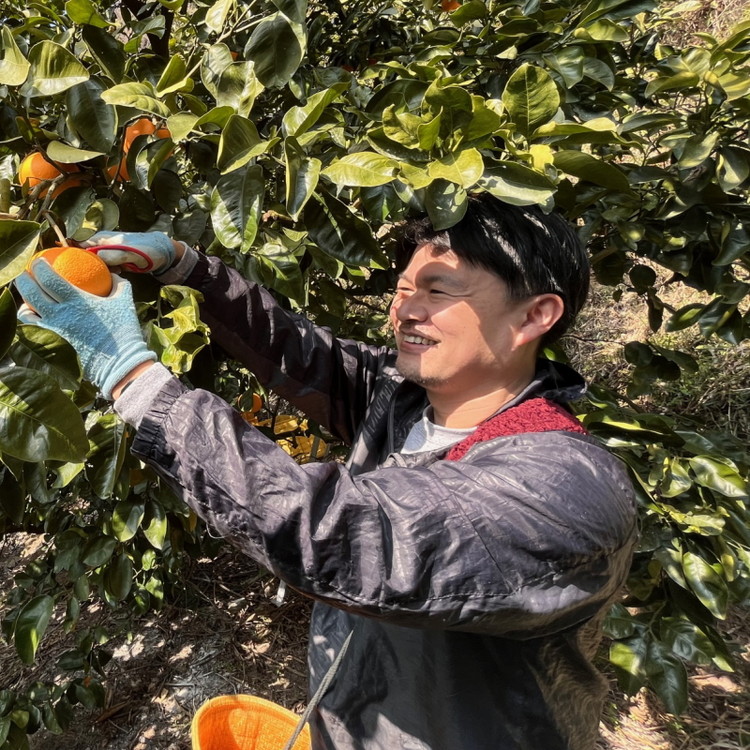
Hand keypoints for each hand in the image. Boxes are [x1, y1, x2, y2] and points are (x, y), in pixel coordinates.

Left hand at [15, 259, 156, 399]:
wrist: (120, 363)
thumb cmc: (124, 332)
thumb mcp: (125, 303)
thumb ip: (119, 285)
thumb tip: (112, 274)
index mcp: (77, 301)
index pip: (49, 278)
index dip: (39, 267)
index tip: (38, 262)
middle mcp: (60, 314)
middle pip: (30, 292)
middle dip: (23, 279)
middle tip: (25, 275)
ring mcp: (54, 331)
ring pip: (25, 313)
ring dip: (23, 304)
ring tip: (27, 301)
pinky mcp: (52, 345)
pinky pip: (32, 332)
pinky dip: (29, 324)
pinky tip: (35, 321)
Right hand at [81, 231, 179, 274]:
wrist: (164, 253)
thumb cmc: (147, 250)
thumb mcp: (129, 253)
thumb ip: (112, 255)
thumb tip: (95, 258)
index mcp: (101, 238)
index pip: (78, 245)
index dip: (74, 256)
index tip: (78, 268)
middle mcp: (101, 244)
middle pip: (85, 257)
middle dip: (89, 267)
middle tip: (100, 274)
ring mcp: (108, 252)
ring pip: (96, 264)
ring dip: (101, 271)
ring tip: (114, 272)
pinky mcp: (115, 260)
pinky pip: (106, 268)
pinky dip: (109, 273)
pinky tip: (118, 274)